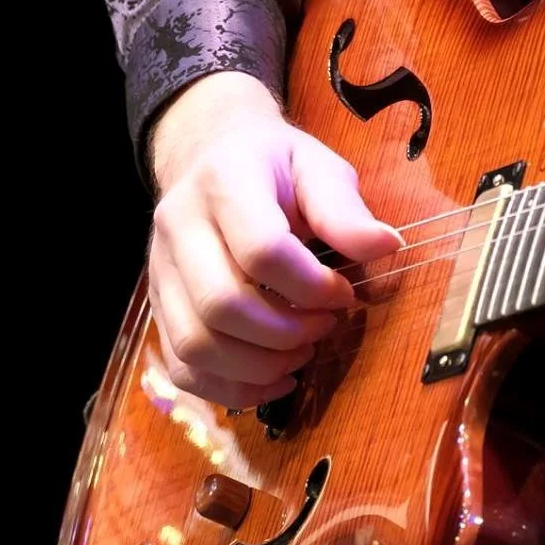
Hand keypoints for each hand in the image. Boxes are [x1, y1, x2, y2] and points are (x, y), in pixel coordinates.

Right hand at [146, 71, 402, 408]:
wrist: (211, 156)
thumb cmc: (273, 165)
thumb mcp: (317, 167)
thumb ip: (345, 209)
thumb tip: (387, 247)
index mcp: (224, 180)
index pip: (261, 250)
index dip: (311, 286)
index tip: (345, 293)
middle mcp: (179, 226)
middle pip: (221, 304)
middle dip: (284, 333)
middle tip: (325, 327)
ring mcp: (159, 270)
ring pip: (194, 345)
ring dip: (258, 366)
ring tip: (301, 353)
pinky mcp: (158, 306)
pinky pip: (181, 367)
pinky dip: (229, 388)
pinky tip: (272, 379)